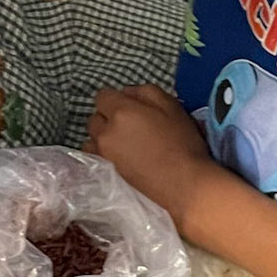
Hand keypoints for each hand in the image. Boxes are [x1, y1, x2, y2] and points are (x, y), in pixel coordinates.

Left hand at [86, 84, 210, 228]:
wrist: (184, 184)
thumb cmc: (182, 143)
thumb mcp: (171, 106)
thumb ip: (144, 92)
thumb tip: (126, 93)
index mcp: (121, 111)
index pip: (102, 96)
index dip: (116, 100)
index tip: (130, 108)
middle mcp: (105, 131)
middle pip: (95, 117)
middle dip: (107, 118)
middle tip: (130, 126)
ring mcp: (102, 153)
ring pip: (92, 137)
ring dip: (103, 137)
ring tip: (124, 144)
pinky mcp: (105, 172)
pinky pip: (94, 155)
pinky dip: (102, 153)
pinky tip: (120, 158)